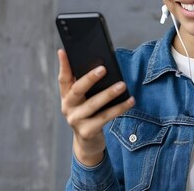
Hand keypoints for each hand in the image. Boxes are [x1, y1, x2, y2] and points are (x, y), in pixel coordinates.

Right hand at [58, 49, 134, 165]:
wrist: (88, 143)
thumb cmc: (90, 114)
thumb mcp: (85, 100)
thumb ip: (88, 86)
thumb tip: (103, 66)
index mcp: (66, 96)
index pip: (63, 78)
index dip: (63, 65)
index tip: (63, 51)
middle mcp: (67, 107)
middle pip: (78, 89)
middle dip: (90, 78)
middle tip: (103, 68)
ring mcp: (75, 120)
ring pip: (94, 104)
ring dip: (109, 93)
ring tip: (122, 85)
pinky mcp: (87, 131)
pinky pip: (105, 117)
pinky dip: (119, 108)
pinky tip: (130, 101)